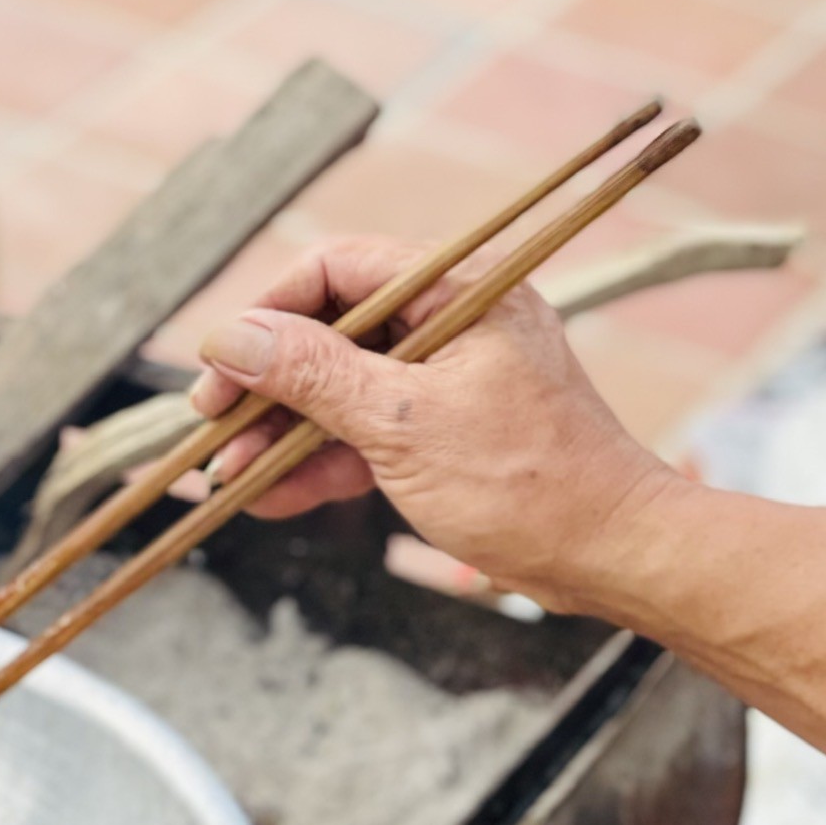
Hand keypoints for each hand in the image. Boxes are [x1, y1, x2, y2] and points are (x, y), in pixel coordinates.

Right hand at [188, 237, 687, 614]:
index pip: (337, 269)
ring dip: (287, 432)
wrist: (614, 555)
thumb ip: (313, 374)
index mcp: (459, 289)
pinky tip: (271, 495)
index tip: (219, 364)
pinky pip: (372, 430)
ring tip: (227, 476)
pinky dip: (326, 460)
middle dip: (268, 385)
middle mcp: (455, 320)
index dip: (268, 313)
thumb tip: (231, 338)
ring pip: (346, 388)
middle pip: (334, 332)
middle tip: (211, 426)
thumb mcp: (402, 424)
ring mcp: (453, 376)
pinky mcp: (452, 429)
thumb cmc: (527, 483)